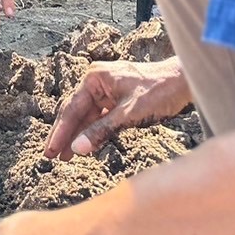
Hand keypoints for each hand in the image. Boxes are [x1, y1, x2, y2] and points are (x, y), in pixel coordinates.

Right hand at [45, 56, 190, 159]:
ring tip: (66, 156)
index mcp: (94, 78)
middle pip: (75, 112)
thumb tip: (77, 148)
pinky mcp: (116, 98)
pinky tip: (87, 145)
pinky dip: (93, 131)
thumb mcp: (129, 114)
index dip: (60, 132)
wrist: (184, 82)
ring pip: (86, 116)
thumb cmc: (159, 92)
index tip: (50, 152)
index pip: (71, 109)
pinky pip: (99, 116)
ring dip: (78, 135)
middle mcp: (96, 81)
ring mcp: (106, 89)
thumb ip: (101, 131)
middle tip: (52, 157)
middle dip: (65, 135)